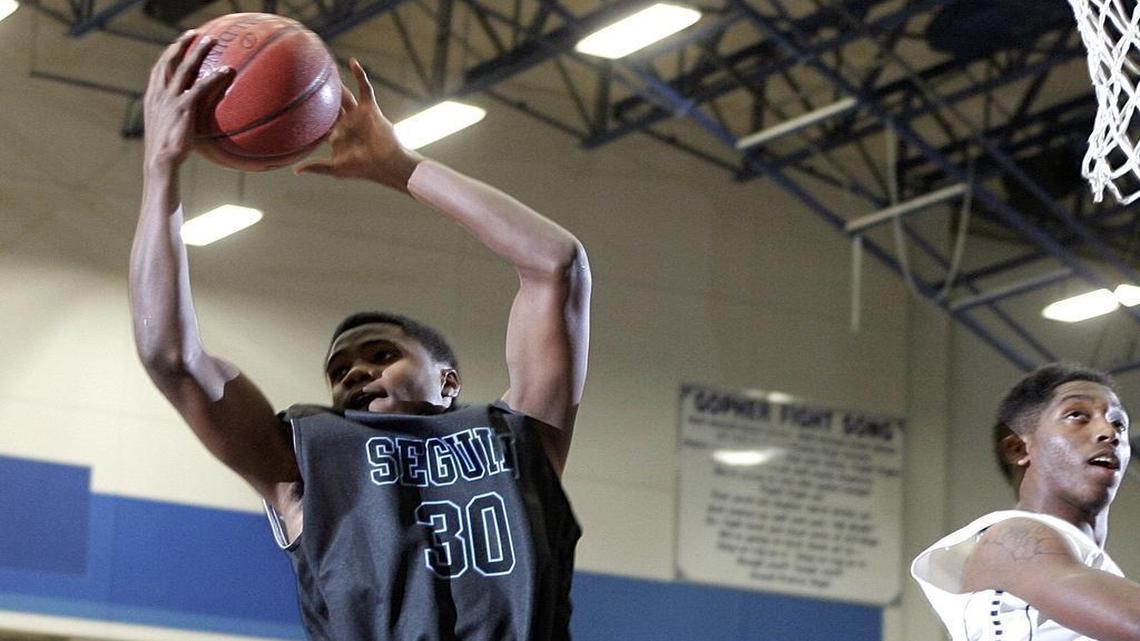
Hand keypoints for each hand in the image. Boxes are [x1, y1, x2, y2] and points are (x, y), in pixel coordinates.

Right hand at [143, 31, 232, 171]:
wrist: (161, 161)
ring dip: (198, 51)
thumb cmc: (167, 151)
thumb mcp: (168, 129)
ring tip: (211, 40)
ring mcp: (170, 99)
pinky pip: (200, 87)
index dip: (168, 55)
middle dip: (182, 44)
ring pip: (184, 68)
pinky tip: (226, 71)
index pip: (158, 69)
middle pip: (169, 61)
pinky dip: (213, 77)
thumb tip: (191, 120)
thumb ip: (177, 119)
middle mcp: (159, 94)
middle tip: (194, 33)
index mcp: (152, 97)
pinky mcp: (183, 108)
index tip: (178, 44)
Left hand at [294, 58, 421, 191]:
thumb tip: (295, 171)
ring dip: (338, 82)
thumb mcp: (335, 168)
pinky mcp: (370, 108)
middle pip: (331, 105)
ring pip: (345, 94)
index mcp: (337, 134)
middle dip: (322, 95)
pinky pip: (365, 88)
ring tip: (328, 66)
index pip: (320, 122)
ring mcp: (358, 114)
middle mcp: (347, 122)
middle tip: (306, 79)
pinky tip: (352, 62)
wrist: (384, 163)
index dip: (310, 114)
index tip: (295, 103)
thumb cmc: (362, 168)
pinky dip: (360, 75)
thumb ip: (317, 166)